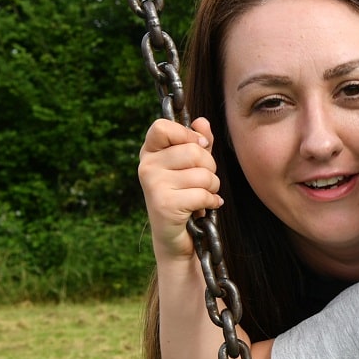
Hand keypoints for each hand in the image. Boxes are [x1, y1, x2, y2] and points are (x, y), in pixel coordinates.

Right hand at [138, 116, 221, 258]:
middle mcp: (146, 166)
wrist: (175, 237)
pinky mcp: (164, 204)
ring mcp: (153, 185)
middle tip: (203, 182)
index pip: (162, 126)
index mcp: (150, 152)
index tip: (200, 146)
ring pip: (203, 174)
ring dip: (212, 187)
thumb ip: (198, 142)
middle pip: (193, 151)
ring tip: (201, 196)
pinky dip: (211, 202)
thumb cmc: (185, 195)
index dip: (187, 134)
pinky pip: (202, 194)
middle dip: (210, 167)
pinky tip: (204, 209)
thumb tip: (202, 121)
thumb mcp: (193, 165)